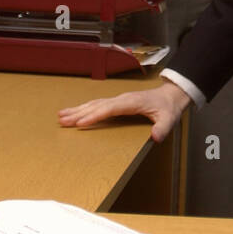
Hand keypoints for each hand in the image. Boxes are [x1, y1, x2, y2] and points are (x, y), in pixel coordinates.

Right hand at [57, 81, 190, 142]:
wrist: (171, 95)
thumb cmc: (168, 108)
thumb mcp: (169, 119)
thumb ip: (162, 128)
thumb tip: (156, 137)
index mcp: (131, 102)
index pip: (109, 109)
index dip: (94, 116)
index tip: (80, 123)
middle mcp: (122, 99)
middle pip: (96, 105)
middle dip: (79, 113)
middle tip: (62, 121)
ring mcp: (118, 100)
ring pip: (94, 104)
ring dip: (77, 110)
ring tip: (61, 116)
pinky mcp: (117, 103)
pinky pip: (97, 105)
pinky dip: (84, 108)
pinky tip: (75, 112)